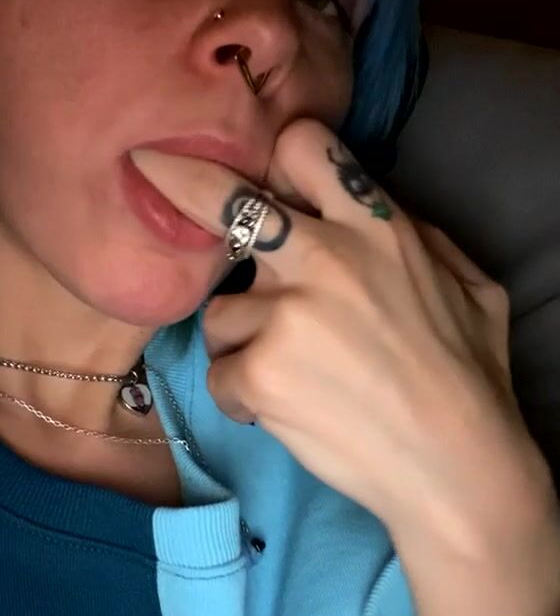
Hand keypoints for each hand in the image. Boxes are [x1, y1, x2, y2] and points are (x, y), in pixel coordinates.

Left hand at [130, 117, 552, 549]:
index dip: (277, 158)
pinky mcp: (259, 371)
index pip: (303, 147)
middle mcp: (325, 257)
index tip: (261, 177)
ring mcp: (286, 313)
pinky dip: (244, 398)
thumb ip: (414, 236)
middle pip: (223, 197)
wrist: (457, 468)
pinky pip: (221, 374)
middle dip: (176, 180)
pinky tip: (284, 412)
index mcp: (376, 226)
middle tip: (144, 168)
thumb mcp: (470, 284)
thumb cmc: (471, 377)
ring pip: (220, 312)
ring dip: (243, 343)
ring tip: (291, 377)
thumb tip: (364, 211)